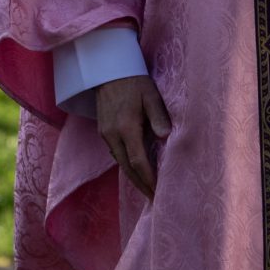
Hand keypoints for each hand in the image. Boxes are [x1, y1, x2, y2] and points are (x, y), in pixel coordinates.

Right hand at [95, 73, 170, 197]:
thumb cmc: (133, 80)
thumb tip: (166, 137)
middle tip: (154, 199)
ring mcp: (105, 134)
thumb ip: (158, 116)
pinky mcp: (103, 131)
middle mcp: (113, 135)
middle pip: (127, 168)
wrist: (106, 70)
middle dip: (141, 185)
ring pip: (120, 162)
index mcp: (126, 127)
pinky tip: (135, 169)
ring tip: (147, 188)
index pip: (138, 161)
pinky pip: (115, 153)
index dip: (148, 179)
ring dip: (133, 177)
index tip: (158, 192)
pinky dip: (126, 165)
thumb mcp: (150, 95)